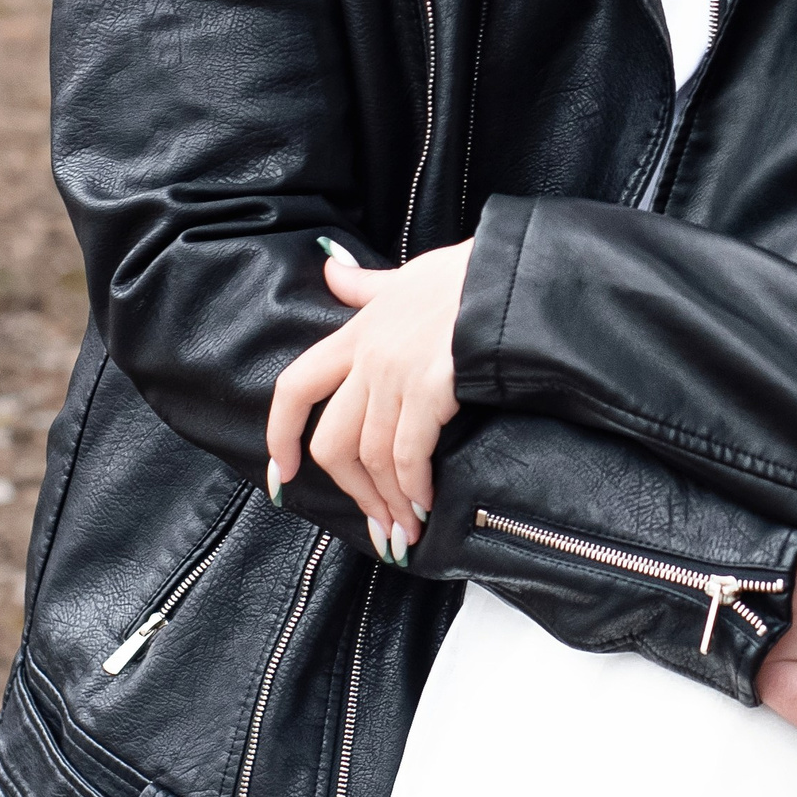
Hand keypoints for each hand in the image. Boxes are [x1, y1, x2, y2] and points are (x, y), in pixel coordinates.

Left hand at [265, 241, 469, 554]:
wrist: (515, 275)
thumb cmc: (469, 274)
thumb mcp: (408, 273)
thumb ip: (367, 284)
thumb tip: (332, 268)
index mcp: (358, 330)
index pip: (295, 386)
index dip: (281, 433)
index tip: (283, 472)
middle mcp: (369, 355)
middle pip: (333, 441)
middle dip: (351, 490)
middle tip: (375, 520)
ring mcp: (398, 373)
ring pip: (371, 457)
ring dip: (388, 502)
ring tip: (406, 527)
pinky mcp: (431, 389)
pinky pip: (408, 455)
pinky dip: (414, 488)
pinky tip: (427, 503)